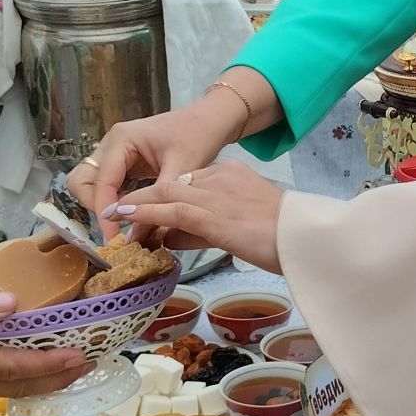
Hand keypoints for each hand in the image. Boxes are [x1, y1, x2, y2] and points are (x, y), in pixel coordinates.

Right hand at [0, 288, 89, 404]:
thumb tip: (14, 305)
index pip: (12, 367)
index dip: (49, 365)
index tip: (80, 359)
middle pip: (15, 386)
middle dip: (54, 378)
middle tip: (89, 366)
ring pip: (3, 389)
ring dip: (37, 380)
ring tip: (69, 368)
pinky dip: (13, 378)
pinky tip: (28, 367)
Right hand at [76, 95, 244, 236]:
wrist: (209, 121)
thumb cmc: (197, 137)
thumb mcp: (181, 169)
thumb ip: (158, 200)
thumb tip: (138, 234)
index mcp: (121, 139)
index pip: (102, 182)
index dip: (105, 213)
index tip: (113, 240)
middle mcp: (110, 144)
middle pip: (82, 181)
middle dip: (94, 207)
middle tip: (116, 228)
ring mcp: (113, 152)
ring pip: (90, 184)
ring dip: (101, 205)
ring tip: (124, 225)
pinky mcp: (121, 162)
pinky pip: (105, 185)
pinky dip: (112, 201)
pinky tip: (132, 215)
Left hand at [102, 162, 284, 272]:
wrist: (304, 239)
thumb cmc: (283, 239)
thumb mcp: (240, 228)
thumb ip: (203, 229)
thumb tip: (171, 237)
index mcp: (231, 176)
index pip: (187, 183)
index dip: (161, 197)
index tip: (143, 209)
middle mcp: (220, 179)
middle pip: (170, 185)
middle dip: (141, 197)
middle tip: (117, 210)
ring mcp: (214, 194)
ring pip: (165, 194)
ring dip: (135, 205)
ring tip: (111, 214)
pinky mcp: (211, 214)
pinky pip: (170, 210)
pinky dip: (144, 213)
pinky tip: (124, 217)